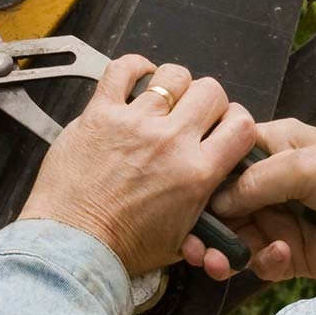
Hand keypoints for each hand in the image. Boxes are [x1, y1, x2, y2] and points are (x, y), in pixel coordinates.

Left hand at [19, 56, 256, 275]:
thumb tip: (215, 184)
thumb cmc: (121, 247)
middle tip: (194, 115)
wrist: (73, 246)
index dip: (237, 121)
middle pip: (211, 91)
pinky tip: (138, 79)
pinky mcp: (101, 114)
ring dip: (175, 86)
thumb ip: (206, 205)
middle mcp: (170, 141)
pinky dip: (135, 67)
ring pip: (173, 76)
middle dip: (208, 101)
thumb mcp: (184, 238)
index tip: (225, 126)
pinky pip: (123, 69)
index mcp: (197, 173)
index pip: (241, 125)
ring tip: (165, 100)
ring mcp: (135, 123)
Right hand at [193, 119, 315, 280]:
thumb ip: (251, 182)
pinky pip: (261, 262)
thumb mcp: (298, 165)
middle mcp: (267, 184)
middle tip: (190, 247)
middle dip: (203, 228)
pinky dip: (263, 261)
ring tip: (216, 262)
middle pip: (220, 208)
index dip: (200, 181)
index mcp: (267, 148)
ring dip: (223, 252)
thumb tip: (213, 203)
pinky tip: (281, 253)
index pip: (221, 163)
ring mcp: (278, 220)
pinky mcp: (291, 253)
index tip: (181, 198)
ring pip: (234, 240)